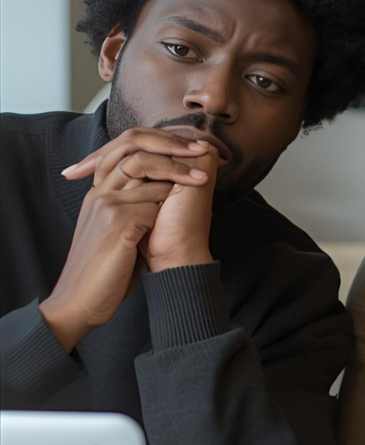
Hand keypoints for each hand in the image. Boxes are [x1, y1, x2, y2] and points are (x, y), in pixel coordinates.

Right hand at [41, 129, 212, 350]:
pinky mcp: (118, 222)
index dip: (159, 143)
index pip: (125, 148)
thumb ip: (136, 209)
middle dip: (172, 147)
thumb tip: (168, 192)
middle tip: (202, 150)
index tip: (190, 148)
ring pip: (148, 173)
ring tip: (203, 179)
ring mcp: (107, 205)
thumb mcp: (120, 233)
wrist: (81, 301)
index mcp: (99, 193)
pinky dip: (171, 205)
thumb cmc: (106, 271)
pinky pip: (153, 202)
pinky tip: (184, 211)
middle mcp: (100, 193)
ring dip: (179, 176)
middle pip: (134, 148)